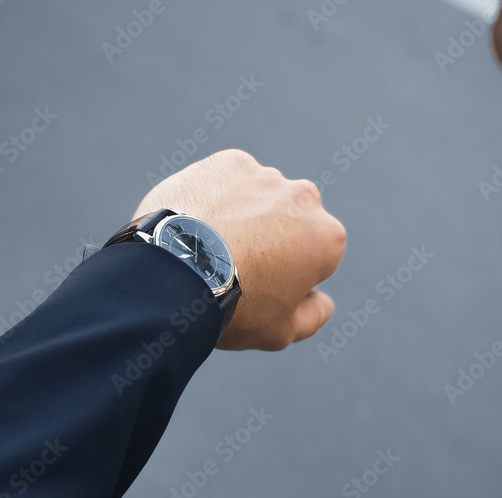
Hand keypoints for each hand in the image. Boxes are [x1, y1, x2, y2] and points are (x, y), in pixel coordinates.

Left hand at [132, 149, 346, 350]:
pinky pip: (228, 181)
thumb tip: (322, 301)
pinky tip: (196, 223)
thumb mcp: (282, 330)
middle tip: (234, 267)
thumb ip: (314, 315)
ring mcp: (265, 176)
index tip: (261, 288)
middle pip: (291, 222)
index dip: (290, 276)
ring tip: (209, 246)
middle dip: (272, 239)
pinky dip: (216, 197)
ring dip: (244, 215)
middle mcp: (304, 198)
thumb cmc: (233, 305)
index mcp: (327, 238)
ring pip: (260, 198)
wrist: (175, 272)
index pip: (316, 257)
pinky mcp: (229, 162)